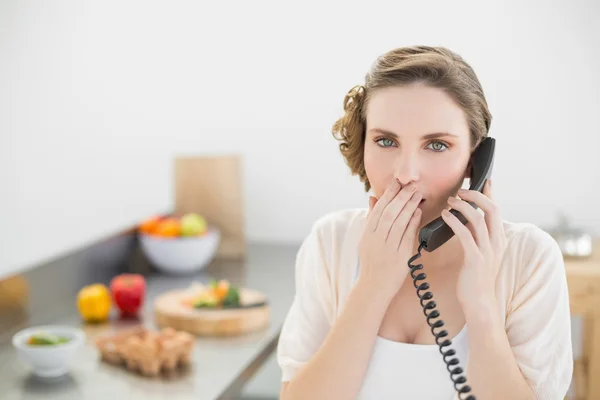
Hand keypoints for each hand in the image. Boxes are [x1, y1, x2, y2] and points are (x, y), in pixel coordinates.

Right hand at [357, 180, 422, 299]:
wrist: (373, 287)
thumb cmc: (371, 262)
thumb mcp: (365, 239)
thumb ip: (370, 218)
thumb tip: (372, 197)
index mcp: (367, 234)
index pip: (378, 210)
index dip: (388, 195)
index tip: (397, 184)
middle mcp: (376, 240)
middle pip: (389, 214)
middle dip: (401, 197)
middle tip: (411, 186)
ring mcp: (388, 249)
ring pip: (399, 223)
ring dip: (409, 207)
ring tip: (417, 195)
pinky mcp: (400, 257)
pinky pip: (407, 236)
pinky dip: (413, 223)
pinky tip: (418, 213)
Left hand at [441, 180, 506, 310]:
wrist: (479, 302)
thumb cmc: (475, 278)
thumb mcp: (480, 253)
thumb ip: (477, 236)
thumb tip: (468, 220)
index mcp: (498, 238)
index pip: (497, 209)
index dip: (490, 193)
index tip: (484, 180)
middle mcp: (496, 241)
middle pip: (491, 208)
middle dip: (475, 195)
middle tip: (460, 191)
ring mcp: (487, 250)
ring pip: (478, 218)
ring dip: (462, 206)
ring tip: (450, 202)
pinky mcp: (476, 258)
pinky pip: (465, 234)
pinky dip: (454, 221)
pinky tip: (444, 216)